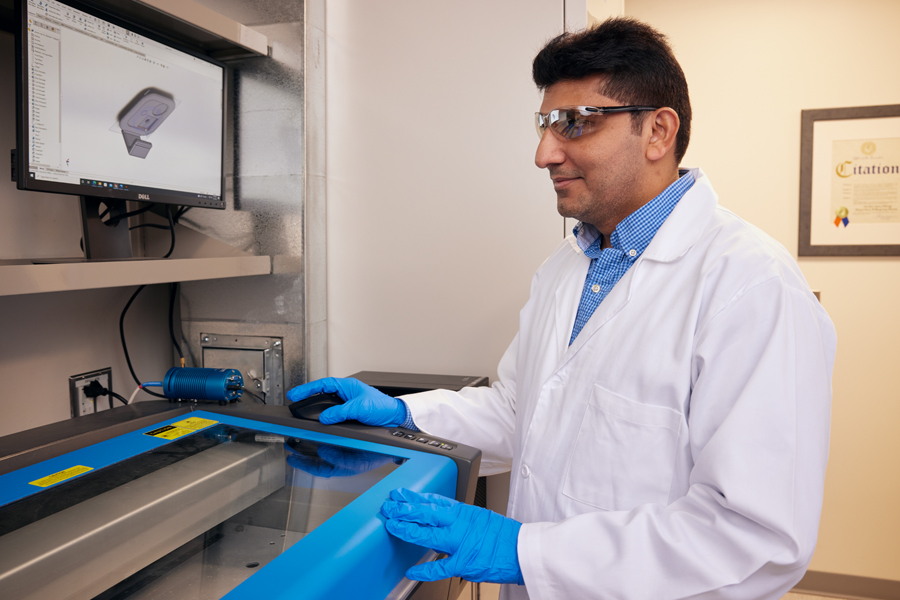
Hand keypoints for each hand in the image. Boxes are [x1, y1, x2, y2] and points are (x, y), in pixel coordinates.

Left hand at [285, 440, 393, 477]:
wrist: (392, 444)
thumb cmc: (378, 455)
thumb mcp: (357, 463)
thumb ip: (339, 459)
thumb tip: (322, 451)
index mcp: (342, 467)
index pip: (318, 469)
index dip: (304, 465)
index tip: (292, 459)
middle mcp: (340, 460)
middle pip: (316, 460)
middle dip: (302, 455)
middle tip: (290, 447)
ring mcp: (342, 450)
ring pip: (320, 450)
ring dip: (308, 446)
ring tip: (296, 439)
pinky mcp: (345, 441)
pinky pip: (328, 441)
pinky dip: (318, 438)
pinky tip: (313, 433)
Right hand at [287, 377, 406, 426]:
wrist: (395, 417)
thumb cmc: (383, 407)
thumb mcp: (360, 407)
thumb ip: (342, 412)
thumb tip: (325, 417)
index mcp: (348, 386)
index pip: (323, 384)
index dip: (307, 389)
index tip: (295, 394)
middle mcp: (346, 394)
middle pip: (321, 393)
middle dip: (307, 397)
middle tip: (294, 401)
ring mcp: (347, 404)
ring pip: (326, 405)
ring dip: (315, 408)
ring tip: (302, 411)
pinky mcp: (349, 414)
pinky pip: (333, 415)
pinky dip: (325, 418)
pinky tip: (319, 422)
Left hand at [381, 488, 523, 584]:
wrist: (523, 551)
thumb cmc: (504, 536)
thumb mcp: (481, 516)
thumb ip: (459, 518)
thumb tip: (440, 519)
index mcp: (464, 512)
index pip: (434, 502)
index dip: (414, 498)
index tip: (400, 495)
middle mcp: (461, 525)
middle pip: (427, 514)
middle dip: (406, 510)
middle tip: (390, 507)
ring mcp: (461, 544)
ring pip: (429, 536)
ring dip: (409, 531)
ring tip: (393, 526)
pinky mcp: (464, 563)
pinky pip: (440, 567)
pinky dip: (424, 570)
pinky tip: (411, 570)